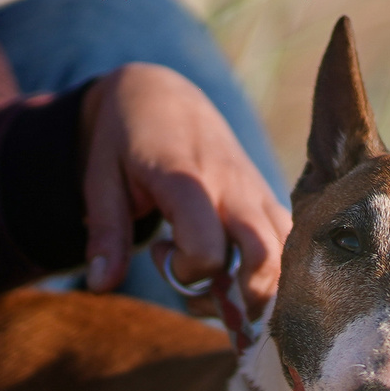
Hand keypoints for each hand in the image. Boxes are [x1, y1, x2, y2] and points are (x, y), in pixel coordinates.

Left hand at [80, 64, 289, 322]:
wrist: (161, 94)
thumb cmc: (124, 140)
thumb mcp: (100, 180)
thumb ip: (106, 234)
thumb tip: (99, 288)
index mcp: (186, 179)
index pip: (207, 250)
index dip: (186, 274)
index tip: (163, 256)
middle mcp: (231, 185)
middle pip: (264, 257)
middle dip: (241, 296)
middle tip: (206, 294)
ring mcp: (256, 190)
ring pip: (287, 252)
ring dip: (262, 286)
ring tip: (223, 285)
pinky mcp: (267, 196)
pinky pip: (289, 240)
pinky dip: (273, 268)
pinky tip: (239, 269)